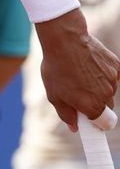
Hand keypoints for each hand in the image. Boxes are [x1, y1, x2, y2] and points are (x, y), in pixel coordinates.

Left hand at [36, 11, 119, 130]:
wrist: (65, 40)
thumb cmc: (56, 68)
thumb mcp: (54, 95)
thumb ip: (66, 114)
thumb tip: (75, 128)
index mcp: (92, 106)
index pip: (105, 125)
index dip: (98, 124)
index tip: (92, 123)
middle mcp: (106, 95)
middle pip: (106, 107)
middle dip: (95, 104)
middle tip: (79, 94)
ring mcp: (113, 81)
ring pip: (109, 91)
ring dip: (98, 88)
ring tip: (80, 75)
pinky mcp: (117, 67)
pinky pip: (112, 77)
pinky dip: (103, 74)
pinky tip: (89, 66)